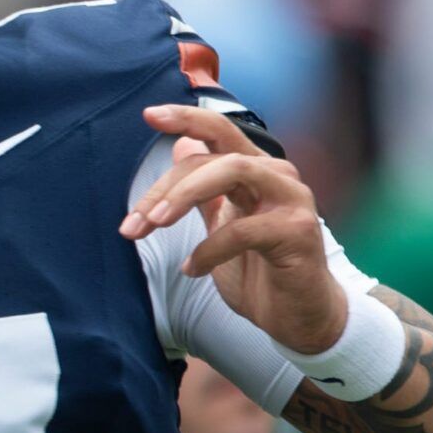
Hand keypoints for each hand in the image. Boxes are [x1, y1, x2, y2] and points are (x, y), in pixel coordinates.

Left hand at [120, 105, 346, 353]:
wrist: (298, 317)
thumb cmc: (259, 270)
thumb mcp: (221, 225)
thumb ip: (203, 191)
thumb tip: (178, 146)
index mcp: (255, 169)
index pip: (218, 131)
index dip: (184, 118)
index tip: (148, 115)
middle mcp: (277, 174)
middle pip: (215, 155)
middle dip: (166, 186)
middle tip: (134, 223)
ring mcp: (292, 199)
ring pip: (232, 172)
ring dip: (184, 196)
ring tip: (155, 226)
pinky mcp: (297, 231)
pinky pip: (243, 229)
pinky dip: (209, 249)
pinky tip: (192, 269)